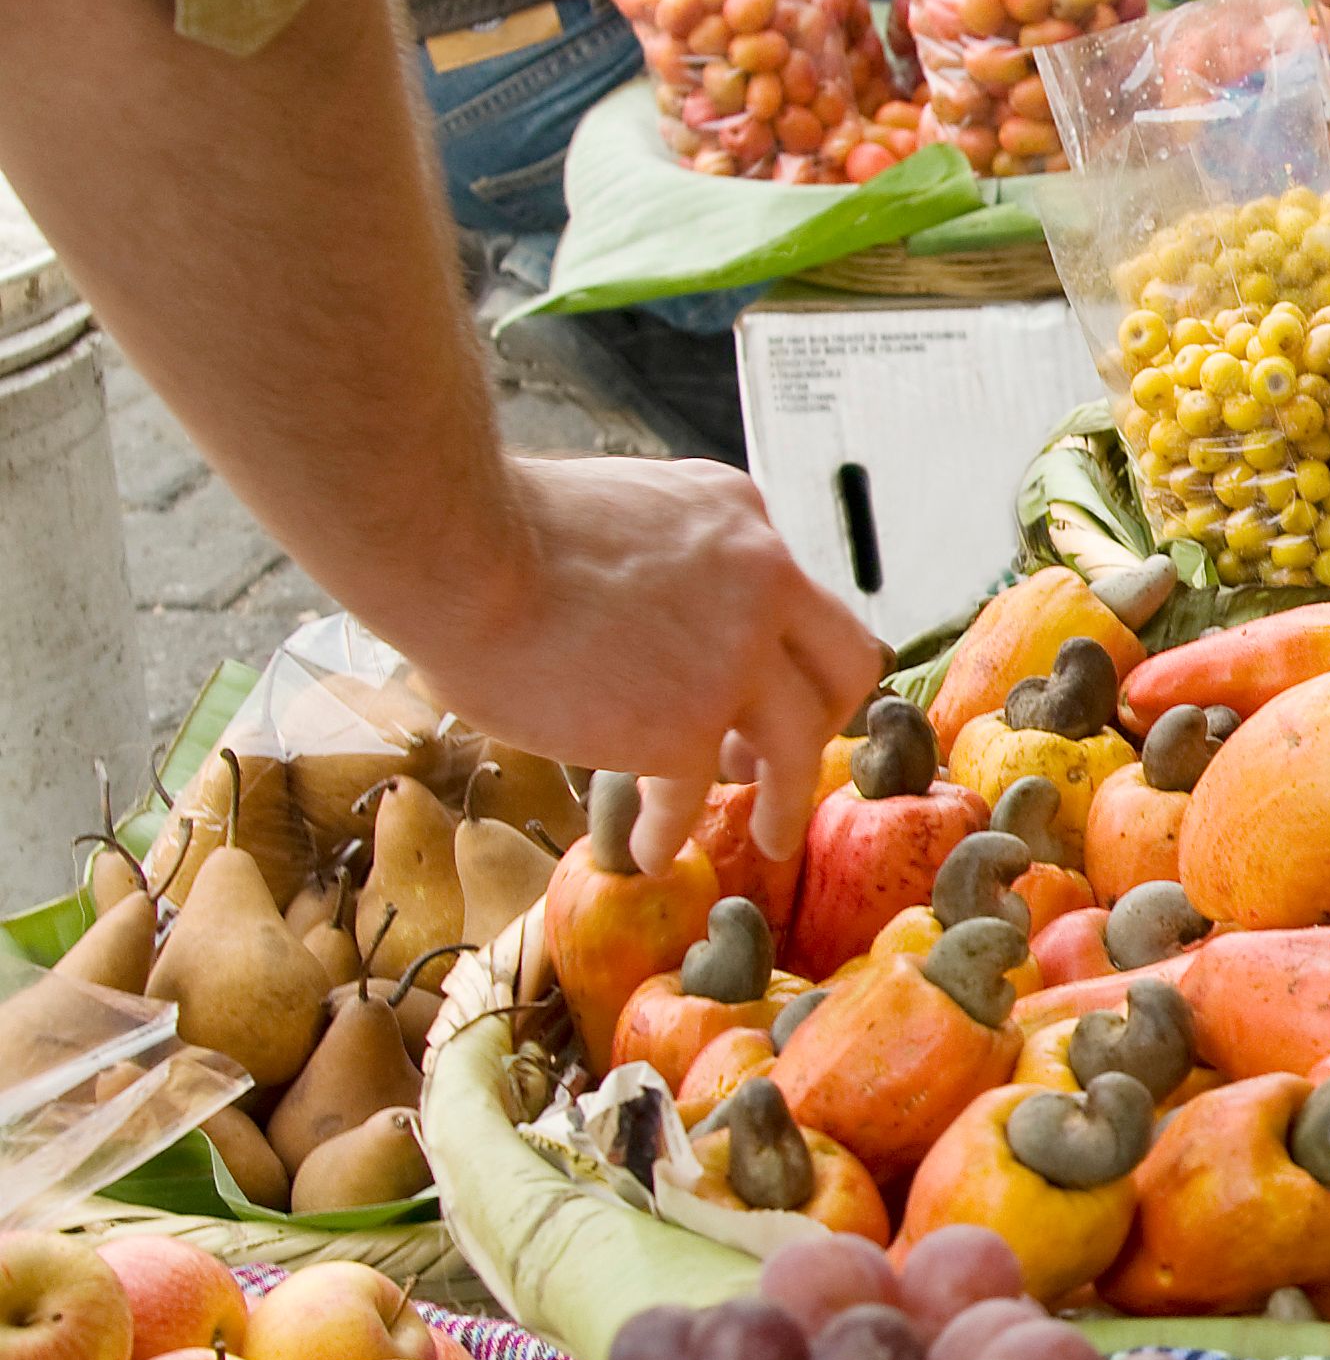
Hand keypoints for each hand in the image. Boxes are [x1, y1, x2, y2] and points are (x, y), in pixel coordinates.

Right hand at [417, 456, 882, 874]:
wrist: (457, 544)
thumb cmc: (500, 524)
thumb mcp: (627, 508)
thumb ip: (669, 557)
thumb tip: (657, 613)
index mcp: (740, 519)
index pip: (795, 594)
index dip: (783, 647)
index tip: (759, 682)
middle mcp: (762, 582)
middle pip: (843, 664)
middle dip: (823, 715)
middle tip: (788, 752)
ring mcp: (733, 657)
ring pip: (797, 745)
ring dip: (783, 799)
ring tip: (770, 834)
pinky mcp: (684, 725)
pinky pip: (692, 794)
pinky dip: (671, 830)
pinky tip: (651, 851)